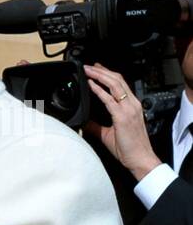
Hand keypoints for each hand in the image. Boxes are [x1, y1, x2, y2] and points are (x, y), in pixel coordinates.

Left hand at [82, 64, 160, 180]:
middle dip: (102, 71)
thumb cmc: (128, 148)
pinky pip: (109, 100)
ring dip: (100, 76)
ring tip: (89, 70)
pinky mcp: (123, 116)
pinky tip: (91, 85)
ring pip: (115, 85)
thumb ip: (96, 126)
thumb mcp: (108, 134)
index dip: (108, 74)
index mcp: (131, 106)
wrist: (140, 158)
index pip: (120, 84)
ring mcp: (129, 109)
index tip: (97, 68)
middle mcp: (132, 104)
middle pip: (117, 80)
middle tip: (89, 65)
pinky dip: (99, 90)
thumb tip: (84, 121)